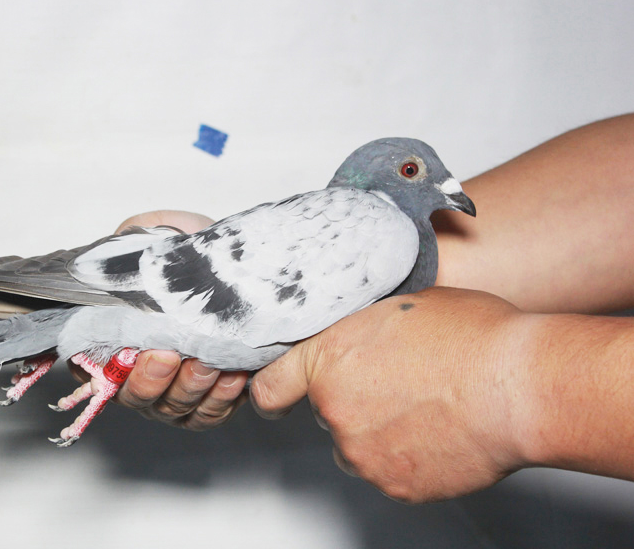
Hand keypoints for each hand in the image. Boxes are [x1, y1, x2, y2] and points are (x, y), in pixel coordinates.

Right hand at [74, 210, 250, 429]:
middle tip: (169, 356)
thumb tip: (105, 259)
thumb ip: (129, 244)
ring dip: (190, 387)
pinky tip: (232, 376)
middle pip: (134, 396)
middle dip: (151, 380)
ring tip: (209, 363)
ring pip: (173, 407)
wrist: (240, 265)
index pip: (95, 369)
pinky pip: (209, 413)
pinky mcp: (208, 402)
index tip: (129, 350)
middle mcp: (139, 373)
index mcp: (114, 341)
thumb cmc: (193, 254)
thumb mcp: (158, 235)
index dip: (109, 368)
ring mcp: (172, 392)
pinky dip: (221, 398)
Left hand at [250, 287, 530, 502]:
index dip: (274, 390)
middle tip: (396, 386)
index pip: (271, 385)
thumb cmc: (472, 338)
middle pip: (326, 413)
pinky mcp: (396, 484)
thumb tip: (359, 335)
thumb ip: (362, 329)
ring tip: (425, 410)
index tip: (276, 397)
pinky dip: (408, 458)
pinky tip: (439, 434)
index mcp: (330, 358)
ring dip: (378, 433)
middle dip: (351, 402)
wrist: (520, 386)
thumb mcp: (403, 307)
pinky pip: (391, 471)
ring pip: (357, 447)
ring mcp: (364, 452)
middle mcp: (335, 409)